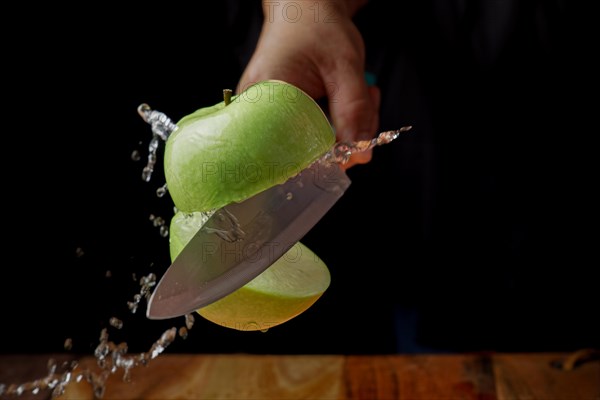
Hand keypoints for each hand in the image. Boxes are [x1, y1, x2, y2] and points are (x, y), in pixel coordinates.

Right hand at [237, 0, 379, 167]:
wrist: (304, 8)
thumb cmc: (316, 27)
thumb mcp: (343, 66)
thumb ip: (353, 111)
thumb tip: (359, 156)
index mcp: (265, 101)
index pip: (295, 153)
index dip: (329, 156)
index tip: (358, 144)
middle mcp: (258, 115)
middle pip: (306, 152)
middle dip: (346, 137)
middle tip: (367, 104)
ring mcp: (270, 118)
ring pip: (314, 144)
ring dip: (347, 127)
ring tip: (360, 93)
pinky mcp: (284, 117)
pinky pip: (314, 133)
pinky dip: (338, 121)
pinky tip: (348, 97)